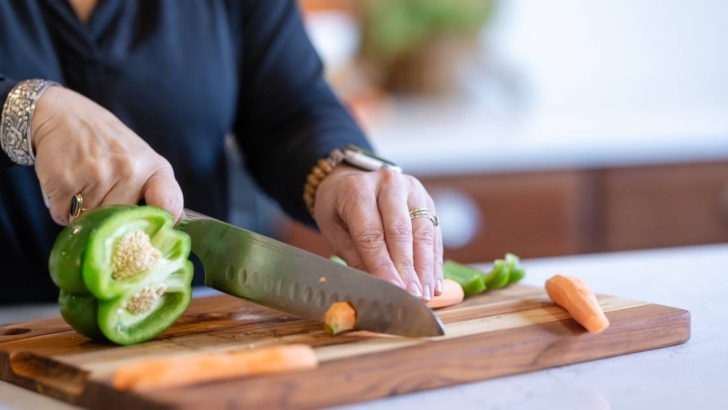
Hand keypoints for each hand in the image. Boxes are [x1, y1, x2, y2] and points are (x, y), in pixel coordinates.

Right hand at [31, 87, 182, 224]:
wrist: (64, 115)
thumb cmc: (107, 143)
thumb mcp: (140, 159)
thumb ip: (152, 192)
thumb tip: (159, 234)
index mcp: (154, 167)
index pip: (170, 204)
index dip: (163, 224)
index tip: (154, 232)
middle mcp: (130, 170)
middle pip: (123, 224)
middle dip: (111, 219)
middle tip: (103, 195)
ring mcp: (97, 175)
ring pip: (92, 222)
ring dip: (84, 215)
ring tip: (84, 186)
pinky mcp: (66, 181)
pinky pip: (64, 217)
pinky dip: (63, 210)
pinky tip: (68, 186)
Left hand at [314, 165, 443, 300]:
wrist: (349, 184)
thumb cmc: (339, 212)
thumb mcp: (336, 234)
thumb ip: (357, 259)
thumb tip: (379, 288)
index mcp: (357, 189)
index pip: (371, 233)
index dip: (383, 264)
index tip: (392, 288)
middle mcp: (388, 183)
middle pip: (401, 231)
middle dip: (408, 268)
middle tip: (412, 295)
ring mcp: (411, 189)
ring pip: (422, 232)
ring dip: (426, 267)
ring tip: (425, 294)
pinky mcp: (426, 200)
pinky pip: (433, 233)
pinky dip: (434, 261)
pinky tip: (433, 283)